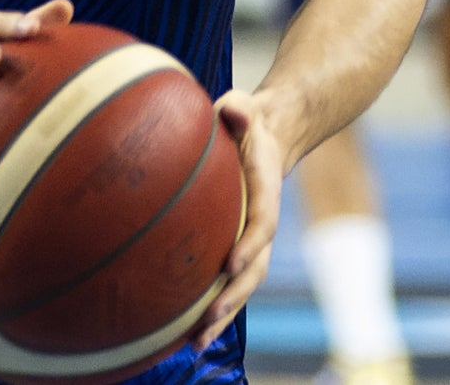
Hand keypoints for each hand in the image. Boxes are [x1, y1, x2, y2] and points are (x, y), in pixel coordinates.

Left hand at [190, 88, 287, 351]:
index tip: (232, 262)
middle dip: (234, 296)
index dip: (251, 244)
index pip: (263, 222)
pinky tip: (184, 333)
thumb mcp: (244, 107)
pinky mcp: (233, 246)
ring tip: (195, 343)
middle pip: (254, 268)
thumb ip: (240, 110)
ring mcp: (248, 240)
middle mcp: (260, 223)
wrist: (263, 138)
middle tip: (210, 318)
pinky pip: (224, 281)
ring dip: (221, 314)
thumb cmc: (245, 120)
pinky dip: (210, 307)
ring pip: (240, 285)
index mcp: (265, 191)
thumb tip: (234, 110)